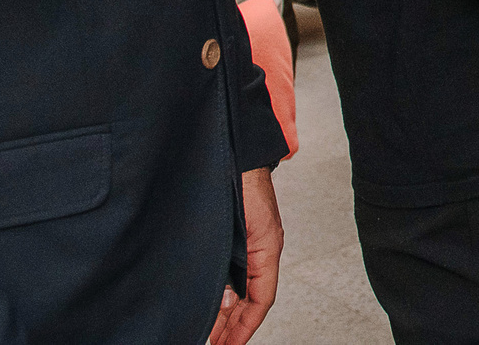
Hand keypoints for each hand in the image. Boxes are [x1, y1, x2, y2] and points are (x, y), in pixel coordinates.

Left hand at [208, 169, 280, 344]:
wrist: (236, 151)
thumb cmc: (241, 179)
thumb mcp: (243, 227)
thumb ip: (235, 263)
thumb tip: (227, 300)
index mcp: (266, 249)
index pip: (261, 300)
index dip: (245, 328)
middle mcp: (258, 250)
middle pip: (250, 300)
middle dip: (234, 326)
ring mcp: (247, 244)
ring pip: (240, 289)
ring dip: (227, 313)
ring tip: (211, 334)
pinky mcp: (234, 237)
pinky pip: (232, 274)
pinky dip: (222, 293)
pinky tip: (211, 302)